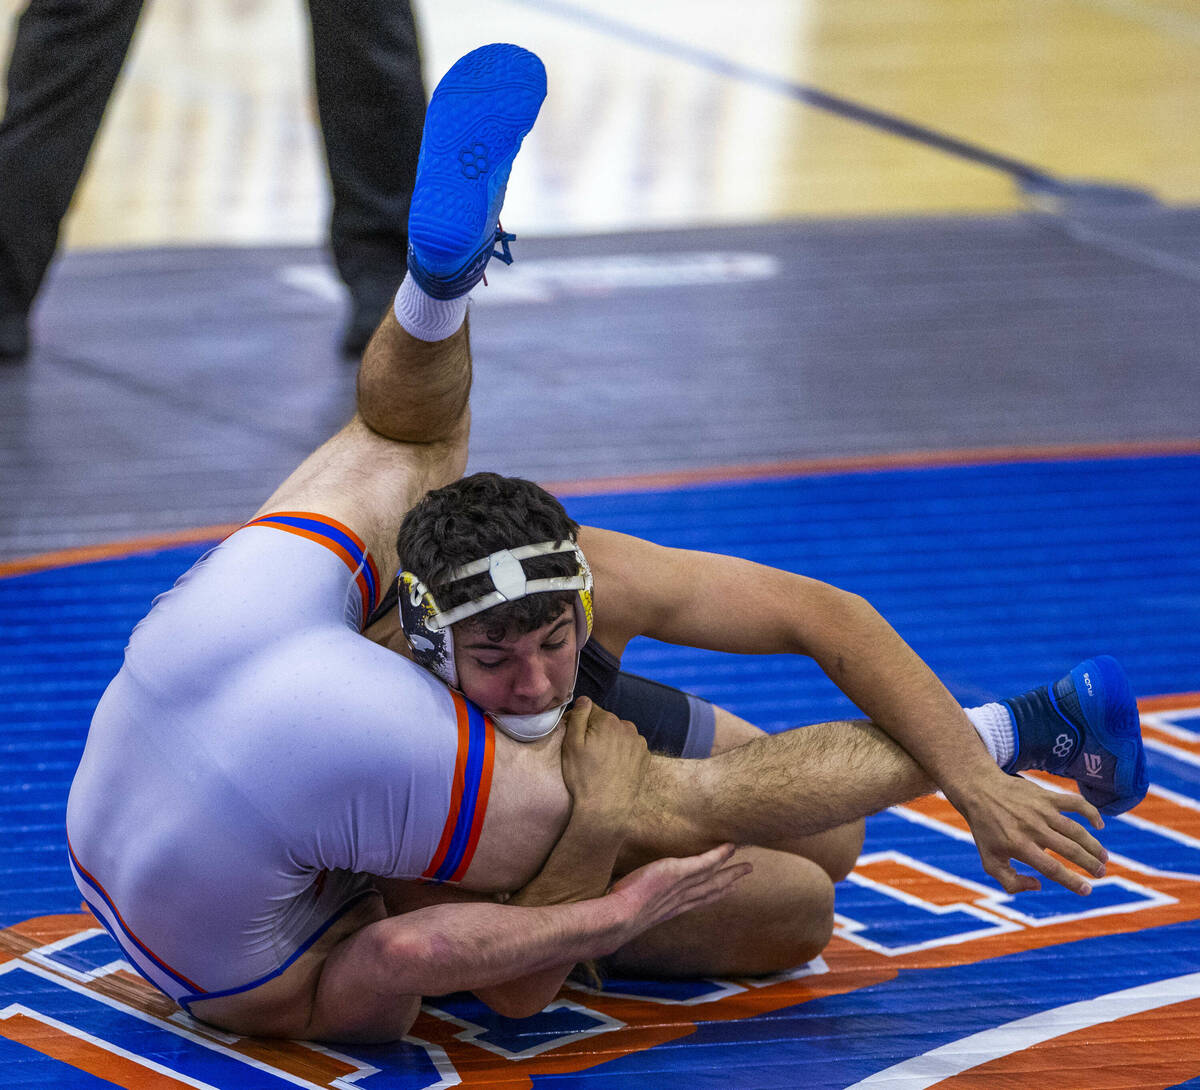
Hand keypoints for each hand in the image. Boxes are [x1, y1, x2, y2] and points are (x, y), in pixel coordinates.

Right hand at [560, 698, 649, 830]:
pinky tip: (614, 766)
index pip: (590, 710)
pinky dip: (623, 752)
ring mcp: (639, 742)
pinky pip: (631, 746)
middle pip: (606, 721)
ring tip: (602, 761)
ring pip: (620, 733)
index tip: (575, 737)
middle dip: (597, 731)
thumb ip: (579, 717)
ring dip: (611, 740)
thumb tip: (584, 699)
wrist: (606, 808)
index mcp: (607, 721)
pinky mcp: (645, 756)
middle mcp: (627, 727)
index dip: (580, 721)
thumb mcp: (572, 745)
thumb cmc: (584, 777)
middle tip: (588, 753)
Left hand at [607, 844, 751, 941]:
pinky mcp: (677, 873)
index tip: (727, 889)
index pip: (696, 900)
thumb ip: (632, 903)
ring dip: (731, 869)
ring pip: (713, 877)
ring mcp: (681, 886)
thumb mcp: (628, 909)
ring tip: (746, 863)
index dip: (713, 894)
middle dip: (730, 882)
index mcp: (670, 909)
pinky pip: (704, 862)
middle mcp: (681, 900)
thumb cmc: (616, 915)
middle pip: (711, 890)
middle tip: (746, 874)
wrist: (617, 919)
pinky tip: (729, 847)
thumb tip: (619, 896)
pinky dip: (718, 855)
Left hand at [948, 767, 1106, 895]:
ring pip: (1076, 830)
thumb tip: (1039, 885)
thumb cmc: (985, 829)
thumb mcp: (989, 860)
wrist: (978, 789)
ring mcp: (1041, 810)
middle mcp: (1033, 828)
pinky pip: (1075, 803)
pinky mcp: (1046, 796)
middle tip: (1102, 873)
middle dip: (1091, 864)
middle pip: (1070, 850)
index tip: (1088, 890)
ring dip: (1094, 845)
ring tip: (1103, 858)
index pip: (1052, 869)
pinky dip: (1091, 812)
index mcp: (1019, 846)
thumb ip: (1010, 882)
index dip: (1073, 882)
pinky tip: (1099, 825)